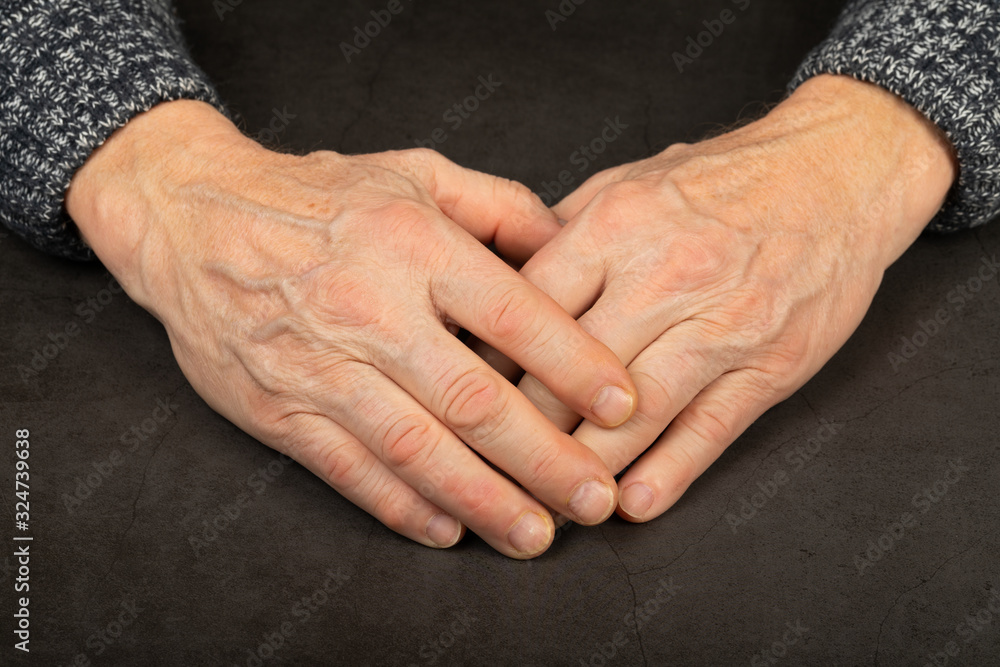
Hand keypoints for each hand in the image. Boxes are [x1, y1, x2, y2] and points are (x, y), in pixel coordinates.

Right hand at [66, 100, 638, 557]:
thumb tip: (569, 246)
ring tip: (535, 536)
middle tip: (595, 500)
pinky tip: (449, 530)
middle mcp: (372, 310)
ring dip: (483, 501)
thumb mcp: (414, 172)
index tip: (624, 407)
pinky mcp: (281, 409)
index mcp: (416, 246)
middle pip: (474, 400)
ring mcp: (322, 366)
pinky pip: (350, 470)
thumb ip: (500, 206)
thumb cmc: (317, 196)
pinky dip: (402, 507)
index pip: (516, 315)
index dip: (577, 366)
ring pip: (415, 450)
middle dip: (544, 460)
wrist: (190, 218)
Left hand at [479, 75, 955, 521]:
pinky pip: (710, 428)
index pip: (529, 308)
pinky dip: (670, 471)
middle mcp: (664, 275)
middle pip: (571, 369)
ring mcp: (721, 324)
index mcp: (616, 225)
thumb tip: (500, 277)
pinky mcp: (768, 364)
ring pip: (637, 411)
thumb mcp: (630, 180)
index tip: (464, 396)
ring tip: (555, 497)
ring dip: (589, 464)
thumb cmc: (724, 179)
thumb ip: (565, 230)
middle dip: (526, 425)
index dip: (489, 361)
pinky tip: (635, 503)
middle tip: (494, 462)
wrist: (837, 171)